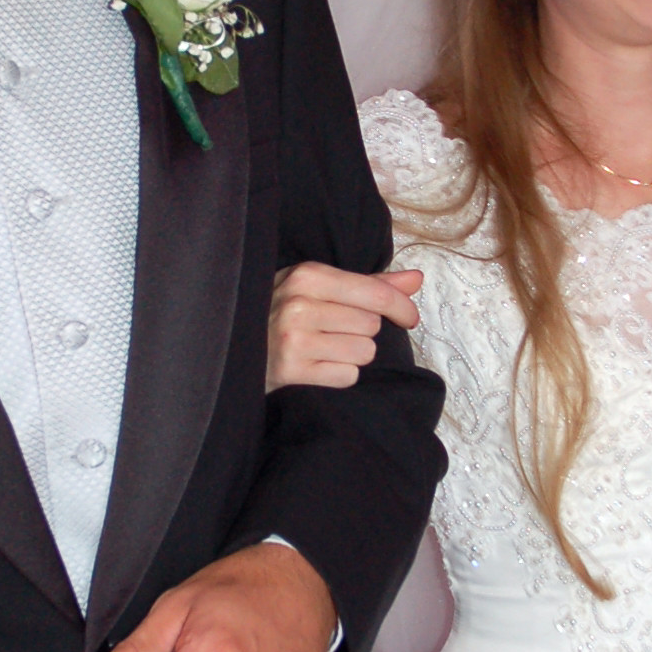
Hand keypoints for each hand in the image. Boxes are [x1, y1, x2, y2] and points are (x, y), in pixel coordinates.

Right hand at [267, 262, 422, 391]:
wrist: (234, 343)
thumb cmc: (283, 312)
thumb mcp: (318, 287)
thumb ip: (370, 284)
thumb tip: (417, 279)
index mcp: (307, 275)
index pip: (376, 294)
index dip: (402, 307)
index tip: (410, 318)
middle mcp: (299, 305)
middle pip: (371, 326)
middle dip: (361, 332)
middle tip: (333, 331)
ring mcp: (294, 339)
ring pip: (364, 352)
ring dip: (352, 355)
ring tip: (324, 349)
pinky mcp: (291, 371)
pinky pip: (347, 375)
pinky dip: (338, 374)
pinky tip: (317, 366)